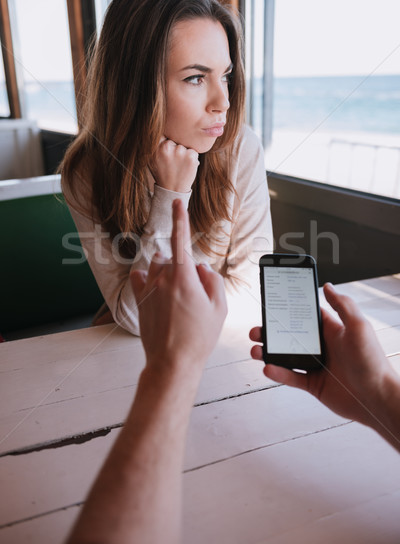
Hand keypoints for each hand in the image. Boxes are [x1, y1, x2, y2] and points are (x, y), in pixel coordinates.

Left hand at [131, 199, 226, 373]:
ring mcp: (149, 290)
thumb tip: (201, 269)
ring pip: (156, 266)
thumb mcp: (220, 307)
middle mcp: (162, 279)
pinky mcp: (140, 302)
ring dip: (167, 271)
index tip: (177, 202)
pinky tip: (157, 289)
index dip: (180, 218)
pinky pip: (141, 278)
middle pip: (171, 257)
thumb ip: (212, 280)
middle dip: (183, 265)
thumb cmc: (199, 337)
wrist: (173, 362)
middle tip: (194, 291)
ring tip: (178, 296)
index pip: (181, 240)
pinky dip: (149, 278)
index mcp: (184, 277)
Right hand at [150, 137, 199, 192]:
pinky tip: (185, 166)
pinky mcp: (191, 157)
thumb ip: (154, 144)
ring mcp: (180, 152)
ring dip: (184, 153)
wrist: (172, 190)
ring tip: (179, 164)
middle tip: (174, 161)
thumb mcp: (152, 159)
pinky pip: (193, 151)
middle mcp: (167, 147)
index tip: (168, 149)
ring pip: (184, 145)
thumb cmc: (162, 173)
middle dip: (176, 148)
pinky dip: (192, 158)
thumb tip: (156, 129)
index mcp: (157, 147)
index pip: (165, 134)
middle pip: (175, 140)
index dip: (167, 142)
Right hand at [250, 283, 397, 430]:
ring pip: (286, 356)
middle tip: (257, 330)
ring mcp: (316, 365)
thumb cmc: (372, 362)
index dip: (289, 309)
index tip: (273, 304)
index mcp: (332, 330)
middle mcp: (322, 346)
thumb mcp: (359, 327)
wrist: (376, 399)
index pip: (306, 315)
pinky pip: (291, 377)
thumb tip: (327, 286)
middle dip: (271, 332)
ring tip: (256, 350)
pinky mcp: (313, 384)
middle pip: (290, 335)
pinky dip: (278, 373)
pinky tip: (268, 368)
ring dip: (269, 352)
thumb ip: (342, 305)